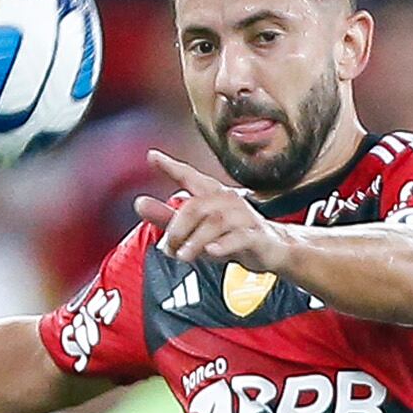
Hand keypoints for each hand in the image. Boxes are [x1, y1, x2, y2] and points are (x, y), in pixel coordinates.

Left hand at [134, 149, 287, 271]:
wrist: (273, 249)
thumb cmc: (230, 236)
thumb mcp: (195, 229)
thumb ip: (167, 218)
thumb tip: (139, 203)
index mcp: (212, 195)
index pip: (189, 176)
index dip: (171, 167)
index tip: (152, 156)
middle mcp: (228, 201)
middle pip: (196, 206)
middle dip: (177, 228)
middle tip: (167, 248)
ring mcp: (243, 218)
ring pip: (214, 223)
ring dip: (194, 241)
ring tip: (182, 256)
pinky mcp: (255, 237)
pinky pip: (238, 238)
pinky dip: (223, 245)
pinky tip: (211, 252)